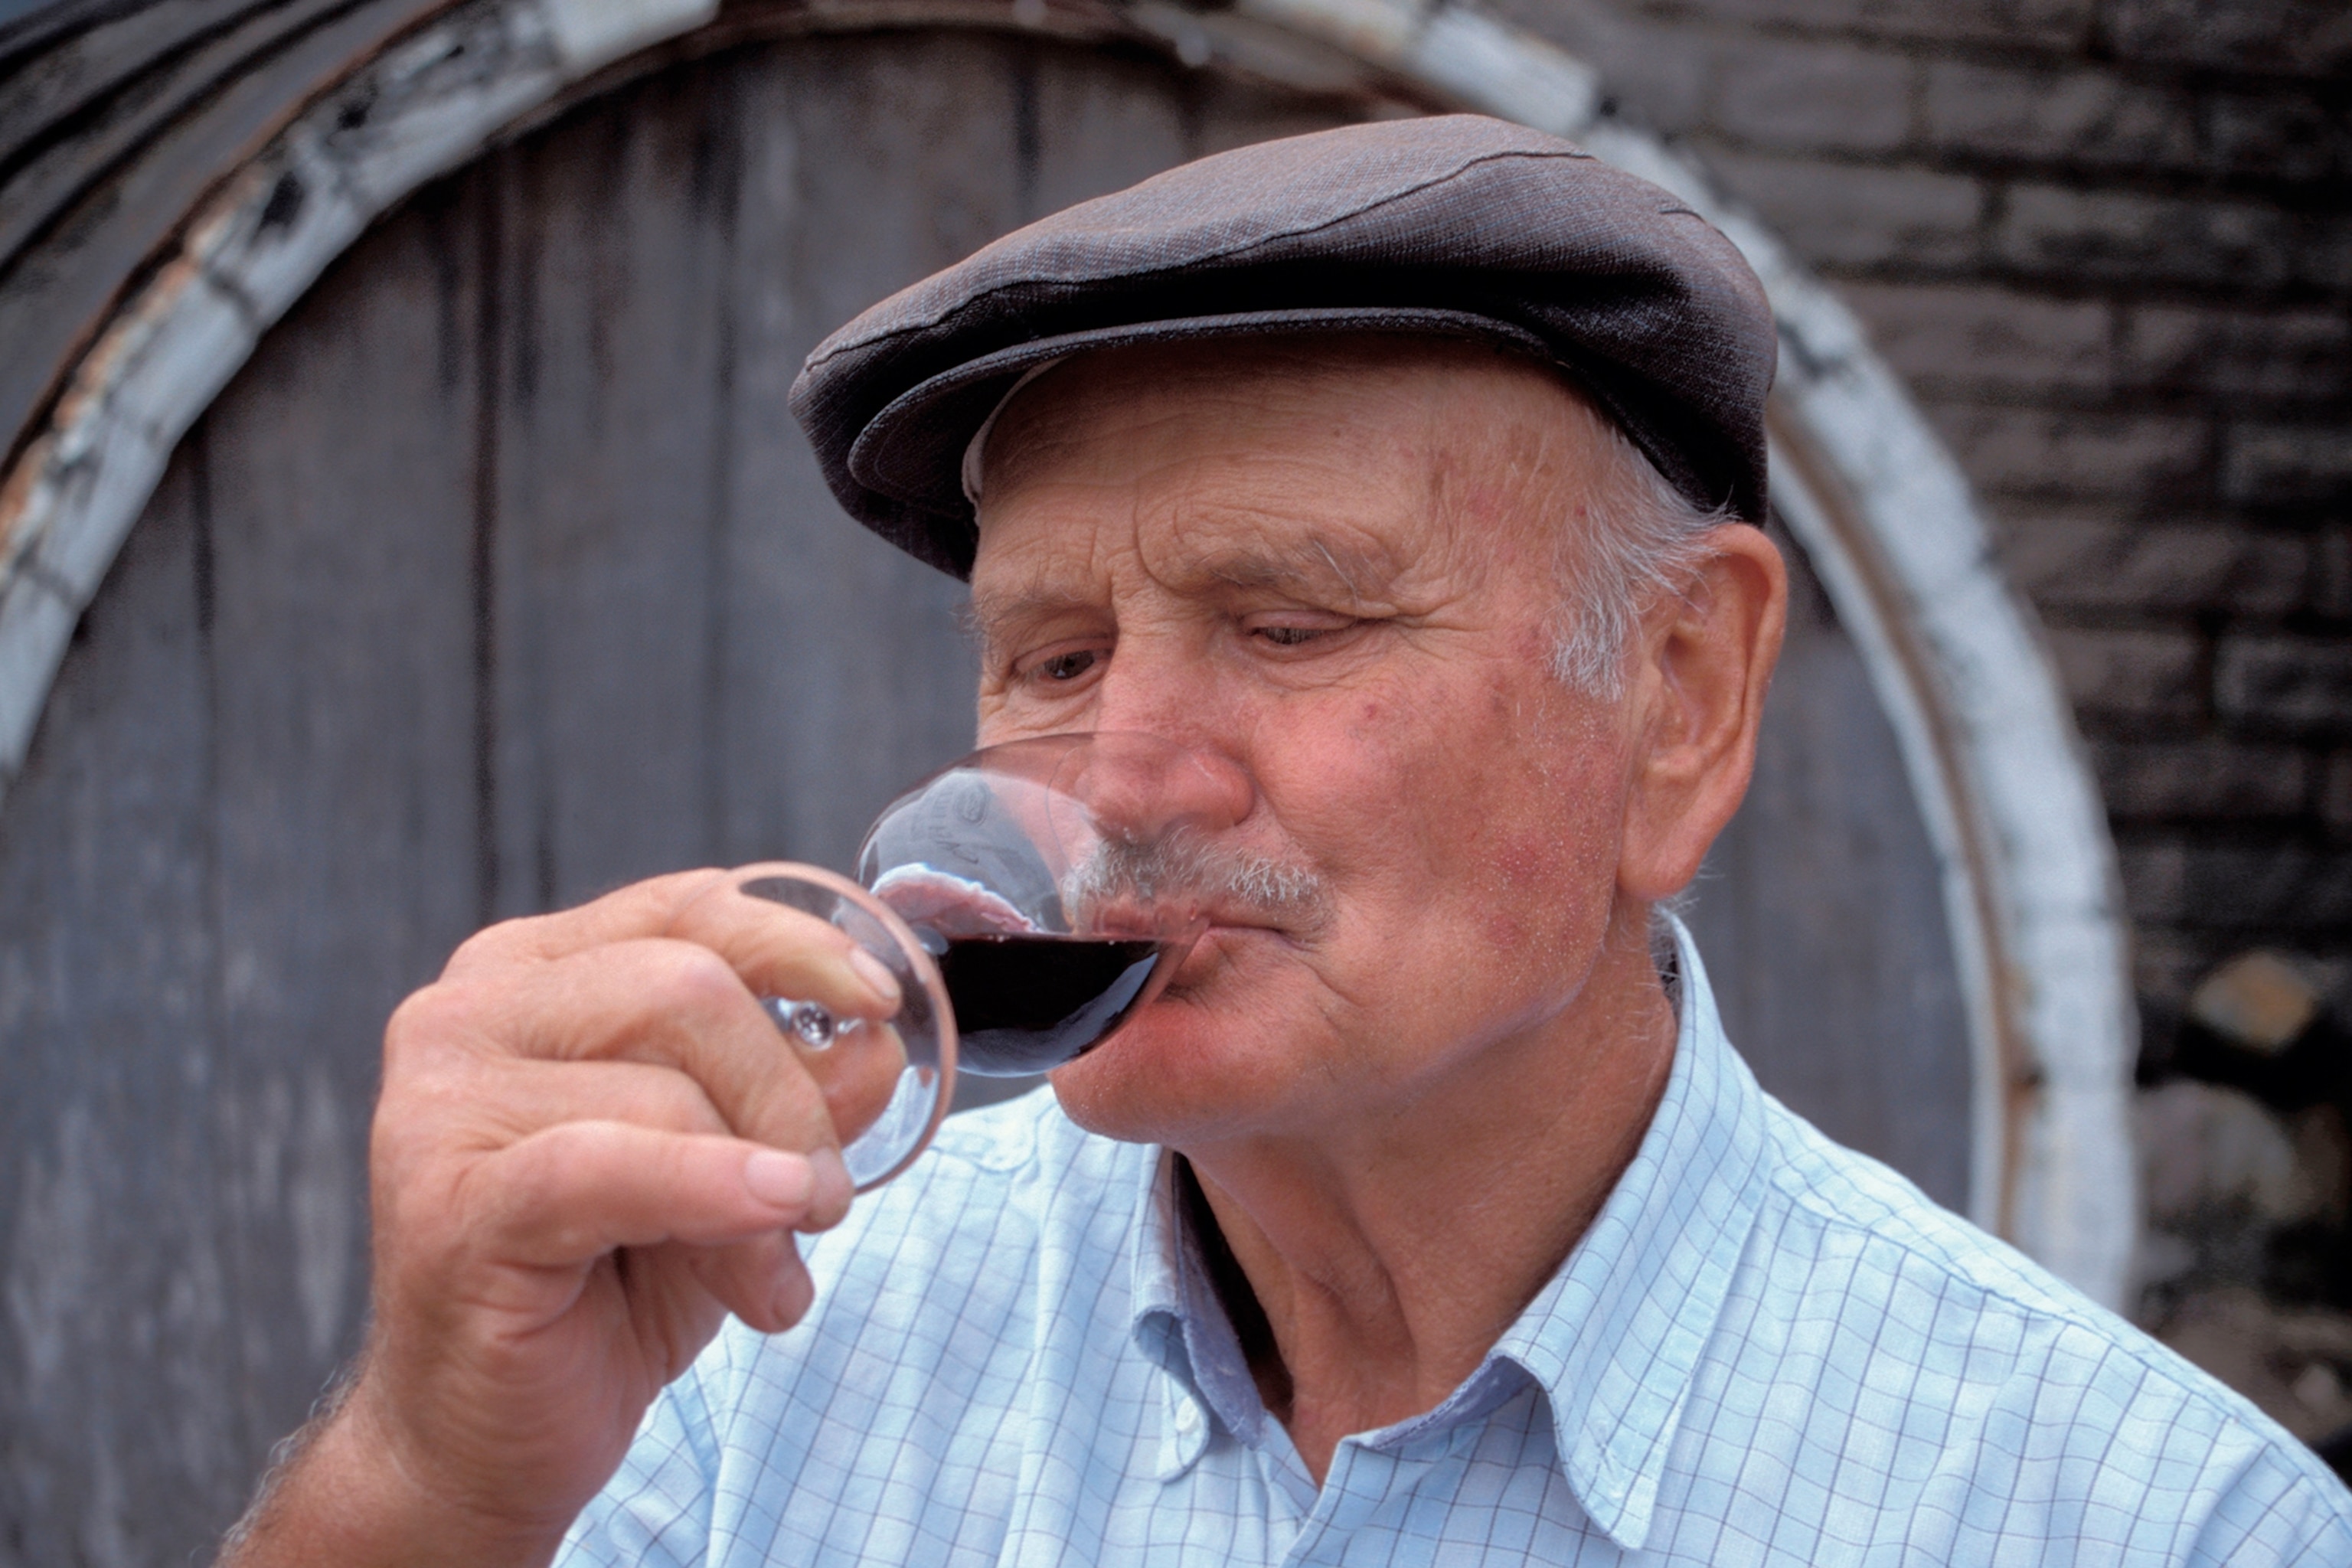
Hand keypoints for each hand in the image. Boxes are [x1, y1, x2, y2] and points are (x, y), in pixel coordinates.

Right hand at [220, 869, 902, 1566]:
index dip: (801, 946)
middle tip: (824, 1201)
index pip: (689, 907)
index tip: (881, 1006)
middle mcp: (471, 1013)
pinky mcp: (452, 1201)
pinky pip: (609, 1167)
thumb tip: (881, 1042)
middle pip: (692, 986)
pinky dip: (712, 1193)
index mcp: (533, 974)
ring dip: (764, 1186)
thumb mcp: (730, 1173)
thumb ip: (798, 1096)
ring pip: (668, 1083)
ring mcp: (443, 1101)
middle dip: (792, 1098)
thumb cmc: (604, 1290)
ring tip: (775, 1277)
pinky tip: (769, 1253)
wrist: (486, 1442)